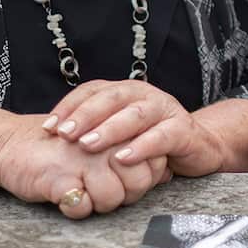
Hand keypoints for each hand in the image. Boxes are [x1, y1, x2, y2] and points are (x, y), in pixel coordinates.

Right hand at [0, 112, 169, 218]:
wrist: (12, 144)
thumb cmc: (62, 148)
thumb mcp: (102, 147)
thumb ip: (134, 157)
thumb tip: (166, 173)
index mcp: (117, 129)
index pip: (154, 163)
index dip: (143, 179)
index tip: (121, 178)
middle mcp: (104, 141)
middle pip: (139, 182)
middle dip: (126, 194)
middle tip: (101, 188)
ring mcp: (82, 158)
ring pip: (113, 197)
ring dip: (100, 203)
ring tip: (83, 190)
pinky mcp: (59, 177)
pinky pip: (81, 206)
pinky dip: (75, 208)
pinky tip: (66, 195)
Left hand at [43, 79, 225, 176]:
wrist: (199, 146)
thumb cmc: (152, 140)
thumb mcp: (121, 133)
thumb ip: (96, 130)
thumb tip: (53, 137)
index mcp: (126, 91)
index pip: (93, 90)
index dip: (69, 106)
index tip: (48, 127)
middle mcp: (145, 95)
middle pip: (112, 97)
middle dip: (85, 115)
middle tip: (64, 134)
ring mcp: (165, 110)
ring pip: (136, 114)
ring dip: (110, 129)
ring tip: (88, 144)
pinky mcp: (183, 130)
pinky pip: (162, 136)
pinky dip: (142, 146)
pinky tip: (123, 157)